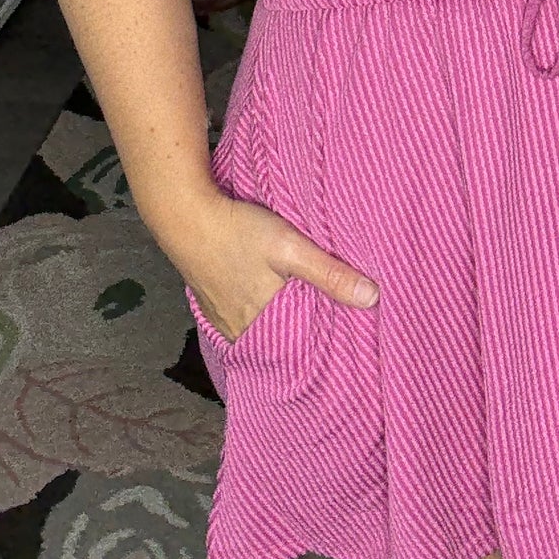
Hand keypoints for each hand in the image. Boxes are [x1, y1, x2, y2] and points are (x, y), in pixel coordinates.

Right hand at [161, 187, 378, 344]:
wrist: (186, 216)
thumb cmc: (239, 230)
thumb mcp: (291, 247)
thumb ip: (330, 273)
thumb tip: (372, 298)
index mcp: (264, 321)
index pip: (301, 343)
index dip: (322, 337)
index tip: (344, 334)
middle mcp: (241, 330)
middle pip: (280, 337)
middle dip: (301, 331)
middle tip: (326, 321)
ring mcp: (223, 321)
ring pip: (260, 329)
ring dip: (278, 322)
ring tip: (300, 310)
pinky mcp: (212, 307)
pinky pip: (241, 320)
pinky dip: (257, 315)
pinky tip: (266, 300)